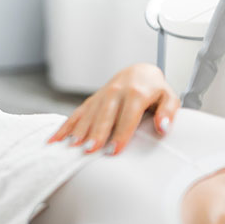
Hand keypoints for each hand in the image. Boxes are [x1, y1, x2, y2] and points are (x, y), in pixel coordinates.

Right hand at [48, 63, 178, 155]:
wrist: (138, 72)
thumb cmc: (155, 91)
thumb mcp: (169, 97)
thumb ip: (168, 112)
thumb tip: (163, 127)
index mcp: (136, 92)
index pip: (128, 116)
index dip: (121, 134)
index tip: (114, 151)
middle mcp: (116, 92)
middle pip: (104, 116)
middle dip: (96, 133)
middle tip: (89, 151)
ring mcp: (101, 96)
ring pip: (88, 115)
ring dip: (79, 131)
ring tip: (71, 147)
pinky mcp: (91, 100)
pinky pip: (77, 114)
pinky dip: (65, 127)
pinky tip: (55, 140)